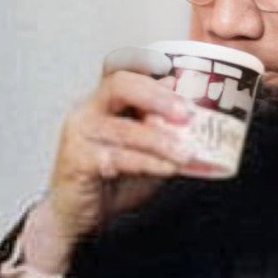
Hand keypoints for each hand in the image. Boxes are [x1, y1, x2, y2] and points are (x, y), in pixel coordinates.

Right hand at [25, 48, 195, 272]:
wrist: (79, 215)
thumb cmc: (114, 180)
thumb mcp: (148, 151)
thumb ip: (165, 132)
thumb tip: (200, 116)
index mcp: (105, 101)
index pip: (122, 68)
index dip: (147, 63)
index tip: (178, 73)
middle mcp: (88, 110)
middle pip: (120, 84)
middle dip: (157, 96)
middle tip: (187, 113)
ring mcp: (79, 133)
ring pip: (123, 128)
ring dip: (160, 140)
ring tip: (186, 153)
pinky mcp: (77, 160)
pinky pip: (117, 158)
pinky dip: (147, 163)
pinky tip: (168, 169)